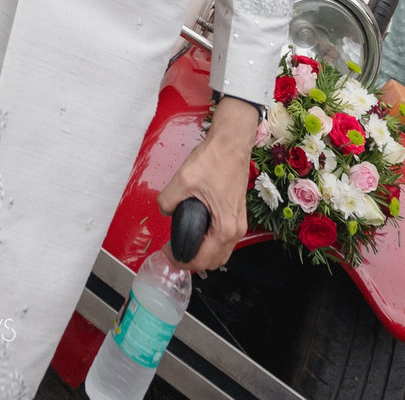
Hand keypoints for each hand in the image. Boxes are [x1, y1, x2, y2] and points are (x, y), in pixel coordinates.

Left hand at [157, 98, 256, 272]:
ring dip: (204, 253)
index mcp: (224, 227)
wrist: (232, 143)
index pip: (202, 261)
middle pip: (214, 262)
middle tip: (174, 250)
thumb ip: (167, 201)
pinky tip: (198, 231)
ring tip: (184, 241)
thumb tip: (165, 210)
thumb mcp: (183, 180)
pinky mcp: (238, 213)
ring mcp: (239, 222)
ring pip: (222, 252)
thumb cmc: (214, 160)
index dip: (180, 261)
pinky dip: (212, 242)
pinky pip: (225, 239)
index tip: (168, 252)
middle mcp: (236, 229)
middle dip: (193, 261)